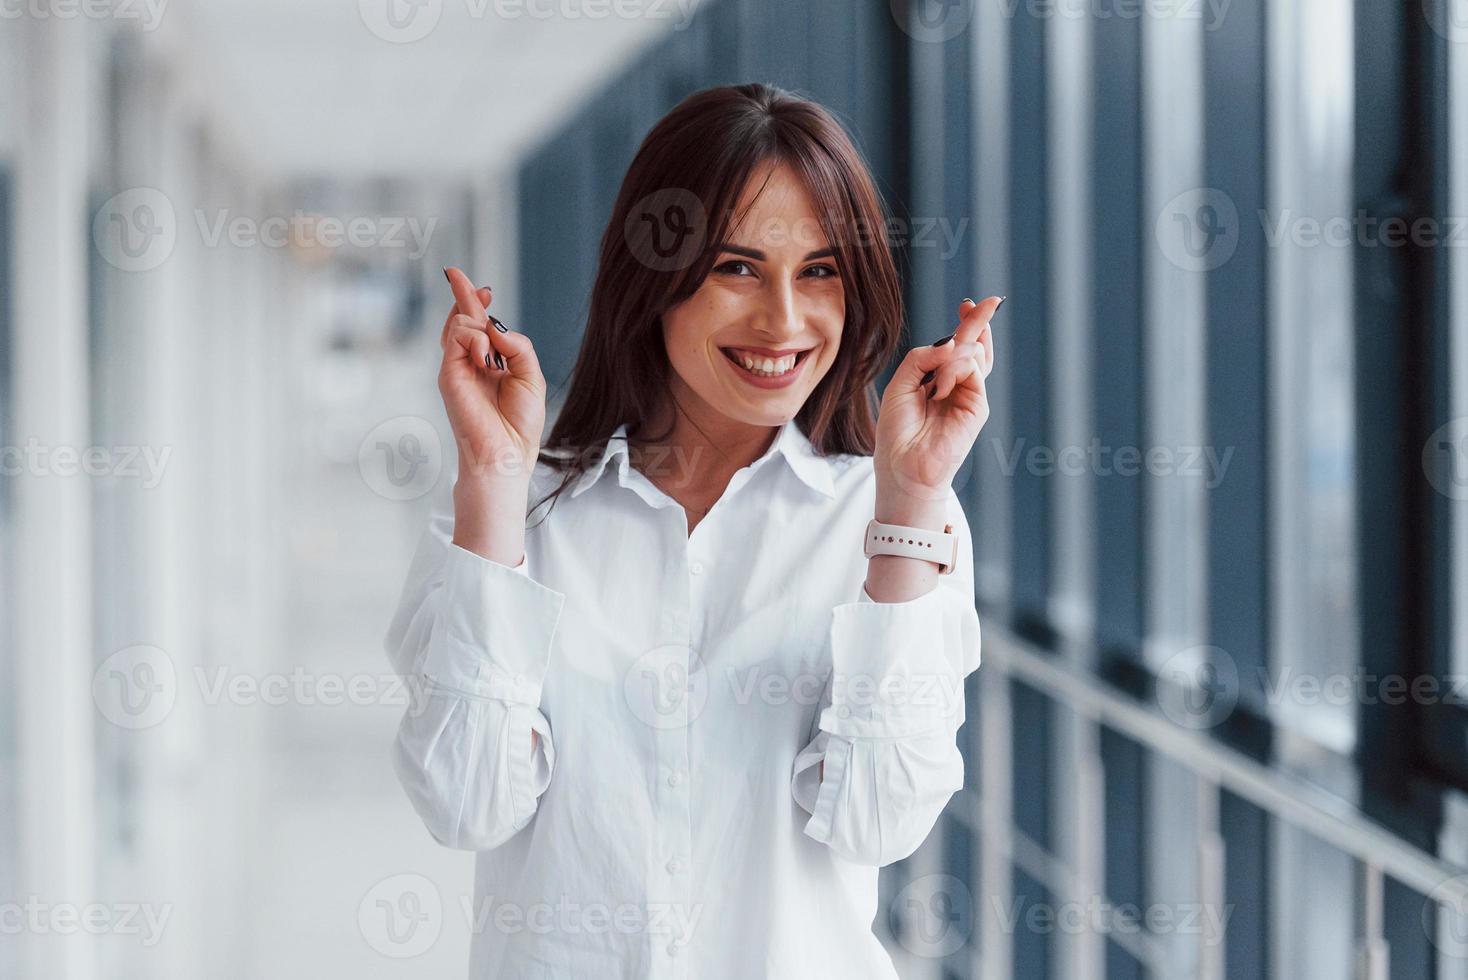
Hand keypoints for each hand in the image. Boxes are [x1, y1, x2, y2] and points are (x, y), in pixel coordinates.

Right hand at [438, 266, 547, 483]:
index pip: (479, 327)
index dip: (477, 303)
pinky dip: (475, 340)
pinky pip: (458, 337)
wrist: (506, 454)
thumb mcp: (530, 376)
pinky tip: (486, 359)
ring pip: (460, 324)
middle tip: (456, 273)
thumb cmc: (519, 424)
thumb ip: (517, 346)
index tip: (484, 288)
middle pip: (461, 319)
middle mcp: (471, 364)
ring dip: (481, 330)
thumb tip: (494, 325)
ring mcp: (457, 368)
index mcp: (490, 364)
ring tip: (492, 358)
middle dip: (462, 294)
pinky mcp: (448, 375)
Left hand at [873, 296, 999, 511]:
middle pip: (974, 345)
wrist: (903, 467)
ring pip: (972, 355)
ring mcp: (970, 395)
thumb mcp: (900, 385)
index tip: (966, 304)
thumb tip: (950, 342)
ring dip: (951, 359)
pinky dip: (953, 372)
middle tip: (978, 303)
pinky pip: (971, 371)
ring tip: (933, 385)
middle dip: (976, 323)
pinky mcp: (977, 407)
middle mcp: (958, 386)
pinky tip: (938, 390)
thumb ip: (921, 358)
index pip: (959, 347)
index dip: (966, 324)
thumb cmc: (898, 432)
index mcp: (939, 380)